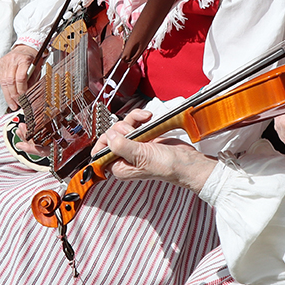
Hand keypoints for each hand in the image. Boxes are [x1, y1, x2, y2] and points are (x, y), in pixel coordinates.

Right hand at [0, 43, 37, 109]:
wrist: (26, 47)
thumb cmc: (33, 59)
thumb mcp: (36, 69)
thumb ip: (32, 82)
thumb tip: (27, 97)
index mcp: (24, 59)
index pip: (20, 78)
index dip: (21, 90)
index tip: (23, 98)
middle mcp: (13, 59)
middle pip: (10, 81)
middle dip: (14, 95)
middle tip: (17, 104)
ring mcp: (5, 61)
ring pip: (4, 82)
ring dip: (8, 95)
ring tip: (12, 103)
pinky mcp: (1, 63)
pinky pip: (1, 79)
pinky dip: (4, 89)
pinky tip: (8, 96)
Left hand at [95, 109, 217, 192]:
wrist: (186, 161)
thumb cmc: (167, 166)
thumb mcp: (141, 157)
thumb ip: (122, 147)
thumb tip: (109, 136)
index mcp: (119, 166)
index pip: (99, 153)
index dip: (104, 141)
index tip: (114, 135)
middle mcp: (124, 157)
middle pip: (111, 135)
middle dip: (121, 129)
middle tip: (133, 134)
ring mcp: (134, 145)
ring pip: (122, 126)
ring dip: (131, 120)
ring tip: (143, 123)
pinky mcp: (143, 136)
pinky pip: (134, 122)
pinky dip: (139, 117)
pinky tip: (147, 117)